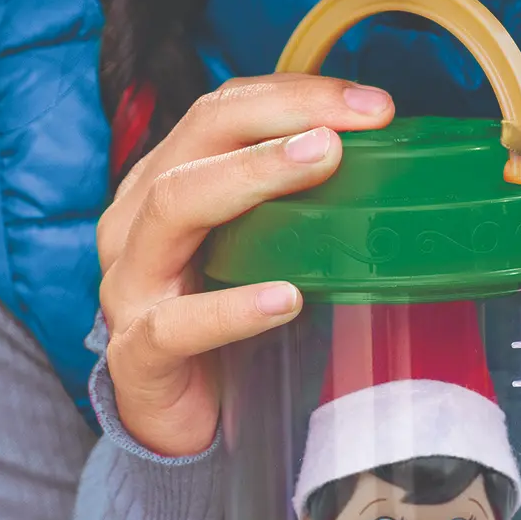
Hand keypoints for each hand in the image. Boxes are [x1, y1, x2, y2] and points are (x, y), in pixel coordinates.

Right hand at [97, 75, 393, 457]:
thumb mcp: (260, 253)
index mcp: (164, 182)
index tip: (373, 105)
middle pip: (198, 138)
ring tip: (321, 164)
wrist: (172, 422)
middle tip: (352, 125)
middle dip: (279, 118)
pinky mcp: (136, 353)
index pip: (223, 111)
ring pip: (176, 206)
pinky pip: (177, 323)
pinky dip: (234, 308)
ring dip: (252, 178)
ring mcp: (129, 284)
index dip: (294, 96)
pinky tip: (286, 299)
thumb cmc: (222, 326)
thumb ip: (299, 211)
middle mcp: (137, 219)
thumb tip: (391, 170)